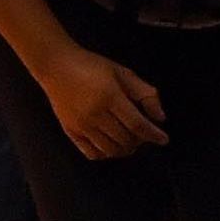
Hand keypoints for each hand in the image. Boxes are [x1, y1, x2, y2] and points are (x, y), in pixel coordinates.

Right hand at [35, 44, 169, 160]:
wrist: (56, 66)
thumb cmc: (90, 66)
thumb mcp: (122, 72)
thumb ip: (144, 93)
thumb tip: (160, 116)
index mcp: (110, 97)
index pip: (137, 124)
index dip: (153, 134)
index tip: (163, 139)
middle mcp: (95, 114)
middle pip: (125, 140)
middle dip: (140, 141)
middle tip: (144, 133)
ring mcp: (82, 126)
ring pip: (111, 150)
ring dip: (125, 149)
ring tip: (130, 139)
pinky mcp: (71, 131)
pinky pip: (92, 153)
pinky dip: (106, 154)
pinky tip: (111, 144)